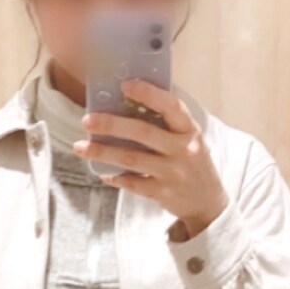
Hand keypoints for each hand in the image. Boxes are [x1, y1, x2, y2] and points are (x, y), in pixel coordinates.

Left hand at [73, 78, 229, 237]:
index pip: (170, 106)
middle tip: (87, 120)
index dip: (148, 93)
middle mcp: (183, 150)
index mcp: (189, 130)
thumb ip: (167, 124)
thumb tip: (128, 102)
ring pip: (131, 159)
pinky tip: (103, 173)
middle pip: (142, 132)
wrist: (208, 203)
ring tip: (81, 147)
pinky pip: (132, 183)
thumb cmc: (193, 163)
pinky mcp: (162, 193)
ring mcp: (173, 173)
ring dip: (103, 151)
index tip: (124, 85)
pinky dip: (116, 177)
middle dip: (111, 124)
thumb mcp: (189, 139)